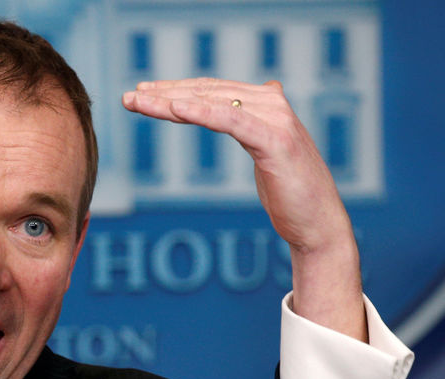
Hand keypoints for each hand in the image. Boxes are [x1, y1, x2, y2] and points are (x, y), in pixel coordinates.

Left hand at [122, 78, 366, 341]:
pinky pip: (230, 120)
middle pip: (206, 92)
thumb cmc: (289, 192)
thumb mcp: (264, 150)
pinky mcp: (275, 140)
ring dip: (170, 101)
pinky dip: (200, 111)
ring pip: (211, 102)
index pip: (211, 90)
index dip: (174, 88)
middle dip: (163, 94)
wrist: (316, 224)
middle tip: (128, 96)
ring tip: (138, 101)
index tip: (142, 92)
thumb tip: (247, 102)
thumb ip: (250, 125)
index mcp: (266, 102)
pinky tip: (174, 108)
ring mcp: (275, 119)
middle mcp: (271, 103)